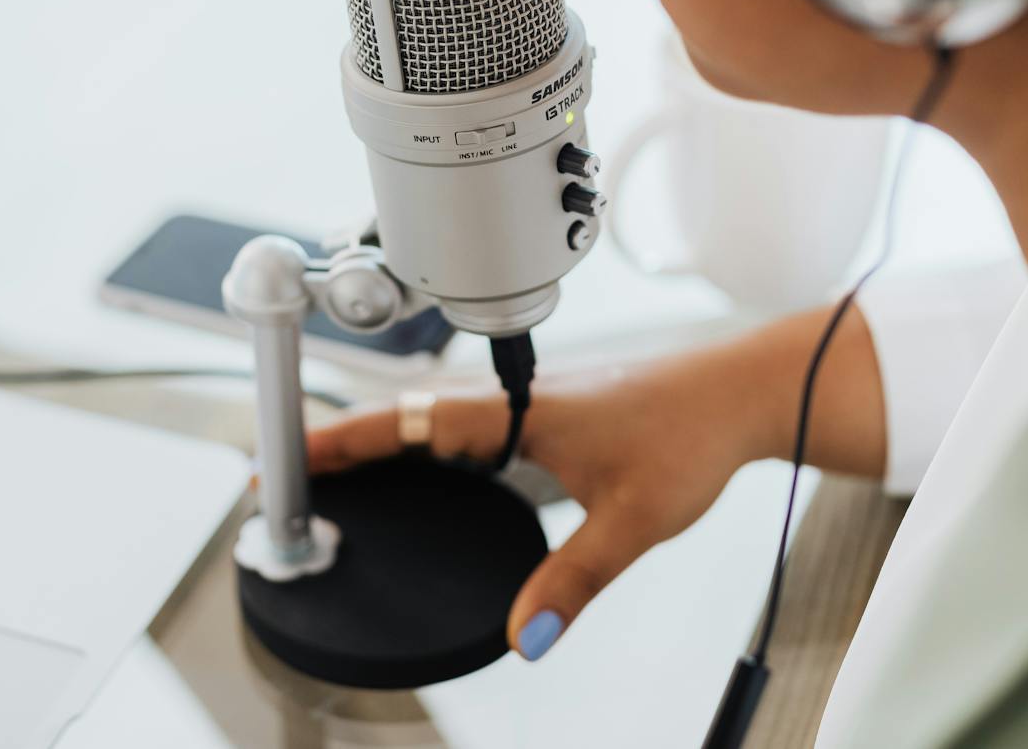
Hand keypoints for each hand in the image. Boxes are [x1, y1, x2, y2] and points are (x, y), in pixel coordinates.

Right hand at [306, 352, 770, 661]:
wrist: (740, 393)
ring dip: (382, 441)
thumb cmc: (692, 432)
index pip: (411, 421)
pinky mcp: (548, 414)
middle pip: (407, 416)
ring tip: (332, 472)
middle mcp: (514, 399)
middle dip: (344, 443)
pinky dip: (425, 445)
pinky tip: (421, 471)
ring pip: (434, 419)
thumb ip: (573, 580)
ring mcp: (529, 403)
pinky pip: (464, 427)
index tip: (294, 454)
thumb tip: (525, 634)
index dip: (347, 440)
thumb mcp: (632, 518)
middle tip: (287, 471)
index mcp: (519, 410)